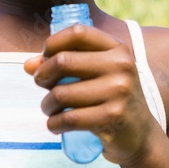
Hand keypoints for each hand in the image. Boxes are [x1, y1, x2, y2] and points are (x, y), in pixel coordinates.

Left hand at [24, 24, 157, 165]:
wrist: (140, 135)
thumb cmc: (111, 99)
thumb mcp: (96, 75)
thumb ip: (64, 65)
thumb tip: (28, 65)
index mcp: (117, 49)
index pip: (78, 32)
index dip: (53, 43)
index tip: (45, 58)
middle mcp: (121, 65)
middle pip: (63, 61)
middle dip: (43, 75)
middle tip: (42, 85)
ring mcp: (119, 91)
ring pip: (62, 93)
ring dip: (47, 105)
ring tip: (50, 109)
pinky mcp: (113, 117)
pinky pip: (68, 118)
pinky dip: (54, 124)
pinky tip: (55, 125)